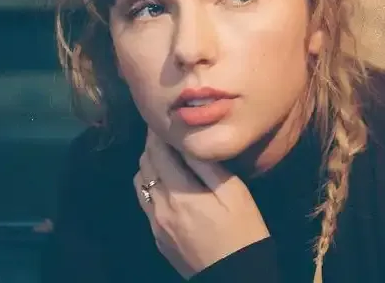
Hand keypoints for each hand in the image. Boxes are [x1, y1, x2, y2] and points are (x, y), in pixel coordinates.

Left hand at [133, 131, 269, 278]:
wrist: (236, 278)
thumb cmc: (243, 232)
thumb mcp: (234, 193)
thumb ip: (207, 165)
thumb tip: (188, 140)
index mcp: (178, 193)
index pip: (157, 151)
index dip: (158, 132)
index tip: (165, 119)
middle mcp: (159, 207)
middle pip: (145, 164)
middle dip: (153, 145)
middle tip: (169, 134)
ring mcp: (155, 225)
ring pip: (141, 183)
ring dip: (150, 165)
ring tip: (168, 158)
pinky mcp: (158, 238)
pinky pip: (146, 203)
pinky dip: (153, 186)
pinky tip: (170, 185)